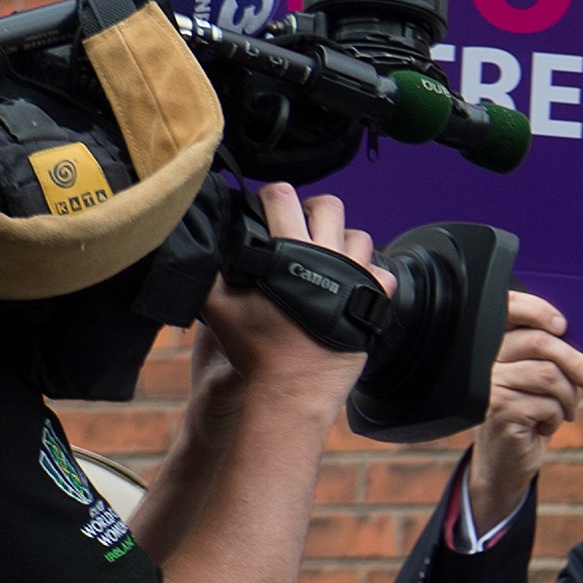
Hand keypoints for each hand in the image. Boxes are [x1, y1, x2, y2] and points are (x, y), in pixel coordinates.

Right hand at [193, 182, 377, 405]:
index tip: (266, 204)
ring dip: (342, 240)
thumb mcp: (217, 306)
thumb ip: (209, 271)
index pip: (283, 196)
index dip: (271, 194)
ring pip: (359, 237)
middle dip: (312, 208)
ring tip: (326, 255)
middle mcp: (328, 258)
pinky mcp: (373, 301)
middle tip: (299, 225)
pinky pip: (382, 274)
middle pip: (329, 206)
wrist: (293, 388)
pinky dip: (369, 274)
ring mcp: (356, 278)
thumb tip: (199, 245)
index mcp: (290, 251)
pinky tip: (351, 282)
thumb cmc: (255, 349)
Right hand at [464, 289, 582, 528]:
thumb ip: (553, 359)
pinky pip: (547, 404)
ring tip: (562, 412)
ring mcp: (487, 384)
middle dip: (577, 363)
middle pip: (540, 342)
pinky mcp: (497, 409)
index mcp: (492, 346)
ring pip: (549, 375)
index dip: (536, 309)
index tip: (562, 325)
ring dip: (568, 398)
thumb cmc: (528, 415)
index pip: (508, 310)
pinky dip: (556, 418)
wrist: (506, 462)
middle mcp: (484, 361)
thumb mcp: (541, 383)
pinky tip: (542, 426)